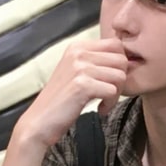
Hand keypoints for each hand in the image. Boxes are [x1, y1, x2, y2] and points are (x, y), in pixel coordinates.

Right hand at [13, 35, 128, 149]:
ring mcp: (80, 68)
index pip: (116, 44)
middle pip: (122, 60)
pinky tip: (99, 109)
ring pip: (120, 76)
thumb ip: (96, 62)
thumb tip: (126, 59)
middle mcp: (78, 52)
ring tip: (103, 103)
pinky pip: (112, 91)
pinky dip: (110, 104)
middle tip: (109, 95)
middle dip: (120, 81)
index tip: (110, 81)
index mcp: (78, 46)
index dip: (120, 65)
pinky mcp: (82, 85)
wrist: (39, 121)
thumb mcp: (76, 72)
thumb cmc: (62, 100)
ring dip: (116, 94)